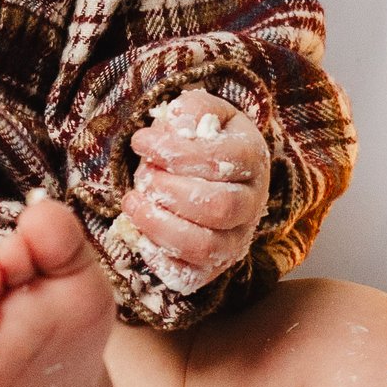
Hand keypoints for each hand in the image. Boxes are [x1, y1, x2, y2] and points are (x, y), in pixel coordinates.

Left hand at [122, 86, 269, 289]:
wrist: (214, 174)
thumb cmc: (204, 139)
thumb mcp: (202, 112)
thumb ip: (193, 110)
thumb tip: (177, 125)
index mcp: (253, 159)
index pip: (223, 162)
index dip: (177, 153)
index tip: (141, 141)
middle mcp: (251, 203)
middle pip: (220, 207)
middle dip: (170, 191)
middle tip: (143, 176)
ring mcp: (235, 239)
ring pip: (205, 246)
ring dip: (159, 225)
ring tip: (133, 202)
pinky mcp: (213, 267)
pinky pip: (189, 275)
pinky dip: (158, 257)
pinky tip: (139, 233)